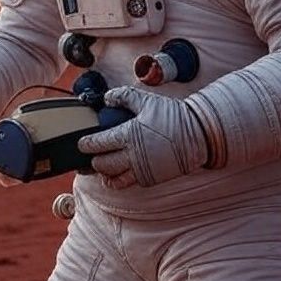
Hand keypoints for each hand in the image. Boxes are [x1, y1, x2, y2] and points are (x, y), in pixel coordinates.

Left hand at [77, 86, 208, 188]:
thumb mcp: (147, 101)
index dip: (86, 144)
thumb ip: (124, 97)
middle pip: (102, 164)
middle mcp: (132, 155)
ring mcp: (141, 170)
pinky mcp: (150, 179)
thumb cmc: (172, 115)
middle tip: (93, 154)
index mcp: (128, 135)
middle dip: (94, 160)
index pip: (97, 144)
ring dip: (105, 173)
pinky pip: (128, 184)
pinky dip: (119, 181)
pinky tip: (117, 175)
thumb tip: (106, 98)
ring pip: (113, 179)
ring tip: (103, 167)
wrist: (198, 134)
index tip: (83, 143)